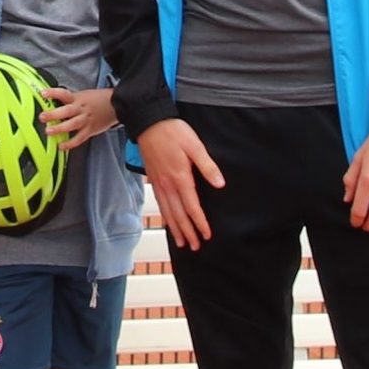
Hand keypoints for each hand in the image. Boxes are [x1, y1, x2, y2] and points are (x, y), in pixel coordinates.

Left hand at [40, 87, 117, 151]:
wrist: (117, 105)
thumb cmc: (97, 100)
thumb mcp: (82, 95)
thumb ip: (68, 99)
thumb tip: (50, 100)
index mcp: (77, 99)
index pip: (64, 94)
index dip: (53, 93)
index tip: (43, 93)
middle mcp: (81, 109)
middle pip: (67, 111)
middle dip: (54, 114)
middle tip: (43, 117)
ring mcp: (86, 120)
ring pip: (72, 124)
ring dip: (60, 128)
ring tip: (49, 131)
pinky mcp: (90, 130)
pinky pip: (79, 138)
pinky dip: (70, 143)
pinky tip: (62, 146)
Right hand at [138, 118, 223, 250]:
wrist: (148, 122)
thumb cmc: (173, 132)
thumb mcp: (195, 146)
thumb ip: (207, 166)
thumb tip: (219, 184)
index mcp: (180, 177)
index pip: (192, 206)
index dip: (200, 222)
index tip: (207, 235)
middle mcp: (167, 184)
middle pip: (178, 214)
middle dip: (187, 231)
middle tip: (195, 246)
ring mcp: (158, 182)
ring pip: (167, 211)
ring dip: (175, 228)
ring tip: (181, 242)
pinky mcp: (153, 179)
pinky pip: (160, 203)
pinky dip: (165, 215)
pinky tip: (168, 221)